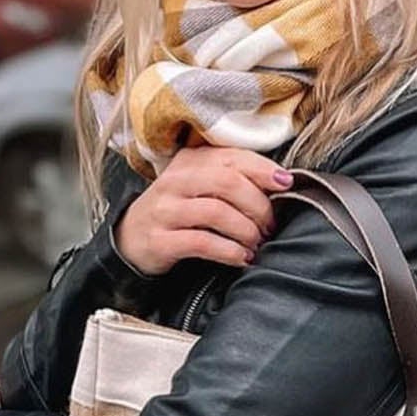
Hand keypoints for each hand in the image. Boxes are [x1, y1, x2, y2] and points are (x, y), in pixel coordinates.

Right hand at [115, 144, 291, 276]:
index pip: (233, 157)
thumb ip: (231, 178)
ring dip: (246, 230)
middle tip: (270, 225)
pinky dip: (229, 251)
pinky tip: (242, 258)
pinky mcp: (160, 240)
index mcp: (189, 161)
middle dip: (258, 205)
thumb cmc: (178, 213)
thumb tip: (280, 182)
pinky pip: (202, 242)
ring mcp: (165, 210)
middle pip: (227, 182)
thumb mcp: (199, 186)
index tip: (286, 184)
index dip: (264, 169)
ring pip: (216, 211)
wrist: (130, 240)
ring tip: (257, 243)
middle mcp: (175, 181)